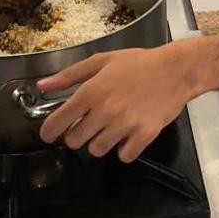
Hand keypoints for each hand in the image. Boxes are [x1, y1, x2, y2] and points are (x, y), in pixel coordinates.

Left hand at [37, 44, 196, 162]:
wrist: (176, 70)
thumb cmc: (138, 63)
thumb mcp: (102, 61)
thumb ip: (69, 75)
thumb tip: (42, 85)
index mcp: (92, 91)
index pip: (58, 123)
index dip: (49, 131)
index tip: (51, 133)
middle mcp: (105, 110)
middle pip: (75, 141)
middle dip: (78, 134)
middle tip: (90, 121)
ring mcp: (125, 125)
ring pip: (97, 150)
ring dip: (100, 141)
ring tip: (111, 125)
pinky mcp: (144, 136)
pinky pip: (123, 156)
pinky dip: (124, 149)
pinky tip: (129, 133)